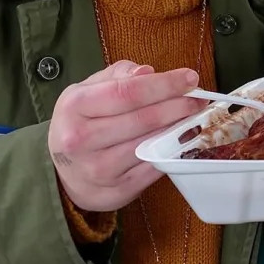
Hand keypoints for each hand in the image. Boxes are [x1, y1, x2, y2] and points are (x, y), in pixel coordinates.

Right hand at [48, 61, 204, 211]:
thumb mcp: (91, 89)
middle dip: (178, 105)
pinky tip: (183, 139)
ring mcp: (97, 169)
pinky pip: (154, 168)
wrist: (65, 172)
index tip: (190, 78)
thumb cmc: (84, 121)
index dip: (165, 84)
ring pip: (151, 144)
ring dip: (179, 128)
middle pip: (143, 119)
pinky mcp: (116, 191)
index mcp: (75, 107)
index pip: (128, 92)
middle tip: (199, 98)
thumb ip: (120, 75)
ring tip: (194, 116)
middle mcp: (80, 139)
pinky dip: (173, 152)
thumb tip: (148, 72)